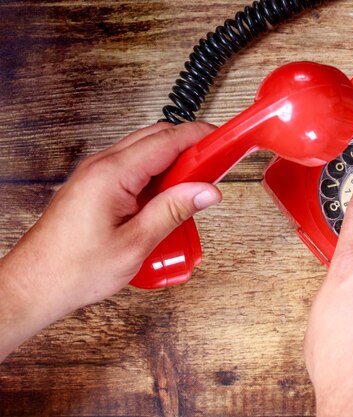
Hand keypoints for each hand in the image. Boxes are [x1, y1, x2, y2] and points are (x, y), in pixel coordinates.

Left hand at [0, 122, 220, 360]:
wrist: (34, 285)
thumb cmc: (74, 269)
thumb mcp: (135, 244)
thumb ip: (173, 211)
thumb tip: (206, 191)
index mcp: (112, 175)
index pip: (166, 140)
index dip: (199, 137)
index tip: (223, 141)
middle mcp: (101, 166)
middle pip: (156, 138)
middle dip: (190, 146)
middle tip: (216, 165)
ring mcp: (96, 174)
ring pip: (145, 151)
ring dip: (174, 161)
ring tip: (196, 187)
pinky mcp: (95, 187)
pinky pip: (133, 167)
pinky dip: (157, 174)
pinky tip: (168, 199)